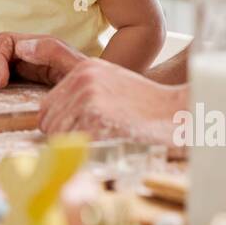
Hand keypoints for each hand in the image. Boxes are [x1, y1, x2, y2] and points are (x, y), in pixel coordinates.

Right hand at [0, 33, 86, 88]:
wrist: (97, 91)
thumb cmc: (90, 80)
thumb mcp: (76, 65)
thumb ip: (53, 52)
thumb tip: (21, 47)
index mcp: (40, 45)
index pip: (4, 40)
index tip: (0, 82)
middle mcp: (30, 49)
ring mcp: (26, 61)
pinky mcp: (24, 74)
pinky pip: (0, 68)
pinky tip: (0, 88)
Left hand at [38, 58, 186, 149]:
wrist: (179, 112)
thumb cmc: (147, 105)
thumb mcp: (111, 83)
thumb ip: (79, 93)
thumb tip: (48, 120)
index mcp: (83, 71)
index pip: (47, 108)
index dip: (58, 126)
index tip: (77, 133)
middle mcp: (81, 81)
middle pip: (49, 123)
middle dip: (65, 138)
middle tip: (93, 140)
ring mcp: (87, 99)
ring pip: (59, 137)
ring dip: (76, 147)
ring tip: (105, 140)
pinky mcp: (96, 119)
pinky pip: (75, 146)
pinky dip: (88, 153)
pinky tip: (110, 145)